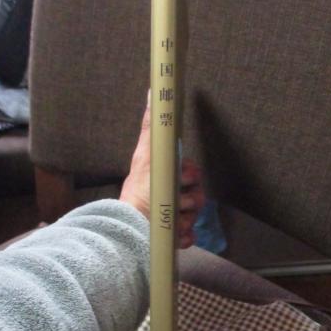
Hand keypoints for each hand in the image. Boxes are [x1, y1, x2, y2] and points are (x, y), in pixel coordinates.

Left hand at [120, 92, 204, 247]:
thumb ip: (150, 128)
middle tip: (175, 202)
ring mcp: (174, 219)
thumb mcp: (146, 156)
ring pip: (194, 216)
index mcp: (165, 179)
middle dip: (189, 200)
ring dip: (184, 219)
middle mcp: (171, 197)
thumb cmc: (140, 191)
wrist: (132, 229)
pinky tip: (173, 235)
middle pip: (198, 196)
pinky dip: (183, 237)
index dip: (190, 177)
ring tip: (169, 220)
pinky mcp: (175, 238)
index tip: (183, 179)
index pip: (192, 175)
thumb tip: (151, 92)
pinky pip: (189, 237)